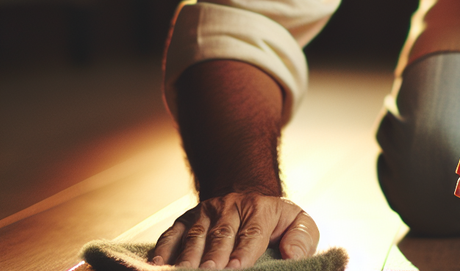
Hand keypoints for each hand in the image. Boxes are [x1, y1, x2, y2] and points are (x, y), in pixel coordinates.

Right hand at [151, 192, 318, 268]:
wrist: (249, 195)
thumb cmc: (276, 221)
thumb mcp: (297, 223)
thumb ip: (302, 238)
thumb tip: (293, 254)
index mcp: (261, 209)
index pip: (252, 233)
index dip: (243, 252)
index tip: (236, 268)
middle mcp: (230, 207)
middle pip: (220, 236)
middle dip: (212, 257)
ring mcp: (206, 212)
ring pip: (195, 236)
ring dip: (187, 257)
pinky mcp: (186, 219)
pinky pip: (173, 234)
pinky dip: (163, 249)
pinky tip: (157, 266)